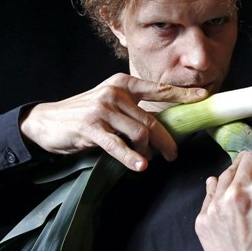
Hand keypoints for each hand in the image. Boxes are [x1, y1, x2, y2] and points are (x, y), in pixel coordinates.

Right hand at [19, 73, 207, 170]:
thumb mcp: (111, 103)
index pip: (159, 89)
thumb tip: (163, 122)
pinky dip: (131, 157)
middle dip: (167, 140)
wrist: (47, 120)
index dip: (183, 94)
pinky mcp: (91, 128)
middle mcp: (115, 92)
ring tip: (146, 160)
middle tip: (174, 154)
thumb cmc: (84, 114)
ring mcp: (103, 109)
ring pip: (139, 133)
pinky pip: (118, 145)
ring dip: (148, 151)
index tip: (204, 97)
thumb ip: (133, 108)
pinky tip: (141, 166)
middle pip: (152, 120)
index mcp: (123, 83)